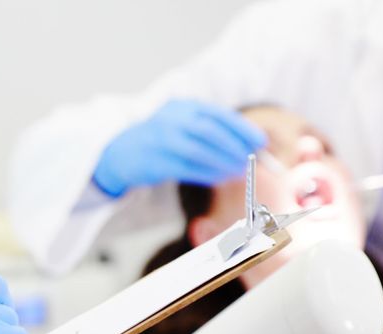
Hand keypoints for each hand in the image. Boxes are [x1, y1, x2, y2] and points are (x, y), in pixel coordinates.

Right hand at [92, 99, 265, 197]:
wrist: (122, 151)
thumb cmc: (163, 139)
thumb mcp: (185, 124)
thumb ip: (214, 131)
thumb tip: (251, 146)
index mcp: (183, 105)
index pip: (218, 114)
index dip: (242, 128)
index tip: (260, 141)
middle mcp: (171, 119)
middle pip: (210, 131)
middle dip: (235, 146)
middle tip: (251, 158)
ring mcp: (161, 140)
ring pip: (199, 151)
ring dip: (223, 162)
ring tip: (240, 171)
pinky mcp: (155, 161)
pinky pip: (187, 168)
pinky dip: (207, 174)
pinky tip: (221, 178)